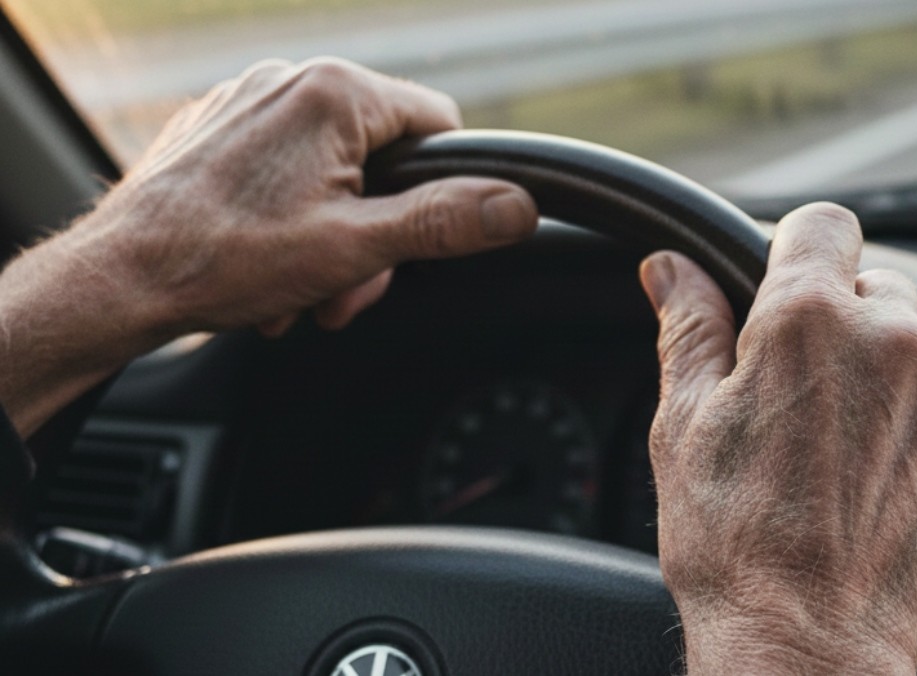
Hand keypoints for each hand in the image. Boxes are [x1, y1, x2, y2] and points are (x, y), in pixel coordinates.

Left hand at [0, 59, 536, 435]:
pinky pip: (283, 167)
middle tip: (345, 286)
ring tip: (299, 285)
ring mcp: (248, 101)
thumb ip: (445, 222)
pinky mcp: (218, 127)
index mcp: (336, 94)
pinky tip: (267, 261)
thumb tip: (518, 206)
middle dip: (375, 233)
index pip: (439, 126)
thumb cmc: (226, 258)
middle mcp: (291, 80)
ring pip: (332, 169)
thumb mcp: (357, 248)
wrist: (119, 277)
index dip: (443, 191)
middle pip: (382, 157)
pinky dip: (290, 217)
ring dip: (332, 237)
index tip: (415, 239)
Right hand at [639, 203, 916, 672]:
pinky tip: (884, 485)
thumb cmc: (734, 543)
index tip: (787, 286)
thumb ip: (688, 327)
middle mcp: (892, 340)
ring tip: (843, 457)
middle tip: (804, 399)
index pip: (822, 225)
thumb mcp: (683, 424)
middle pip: (877, 289)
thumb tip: (670, 268)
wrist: (808, 644)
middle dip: (843, 326)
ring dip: (888, 382)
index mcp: (806, 320)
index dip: (799, 252)